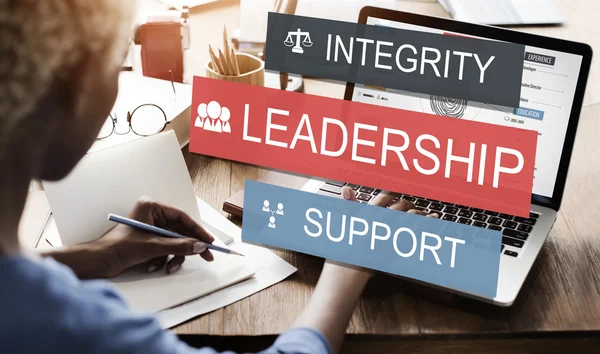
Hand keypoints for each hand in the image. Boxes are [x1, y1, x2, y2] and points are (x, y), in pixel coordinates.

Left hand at [89, 196, 214, 277]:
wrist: (98, 262)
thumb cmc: (118, 247)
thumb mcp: (153, 246)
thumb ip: (179, 246)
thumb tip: (200, 246)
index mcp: (151, 207)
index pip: (182, 217)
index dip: (197, 230)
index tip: (209, 241)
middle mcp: (152, 216)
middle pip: (180, 231)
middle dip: (188, 246)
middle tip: (206, 256)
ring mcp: (150, 229)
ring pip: (174, 243)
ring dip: (173, 256)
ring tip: (168, 267)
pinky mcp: (147, 241)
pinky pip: (165, 249)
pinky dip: (163, 259)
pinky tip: (154, 266)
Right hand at [333, 187, 439, 278]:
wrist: (353, 269)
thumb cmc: (348, 248)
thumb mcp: (347, 224)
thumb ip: (349, 205)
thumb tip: (347, 189)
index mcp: (370, 214)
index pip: (384, 197)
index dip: (392, 192)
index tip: (397, 191)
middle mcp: (384, 221)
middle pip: (401, 205)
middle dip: (407, 203)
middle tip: (409, 205)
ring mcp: (394, 233)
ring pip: (413, 215)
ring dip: (420, 212)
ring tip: (426, 212)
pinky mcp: (402, 245)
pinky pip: (419, 230)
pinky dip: (428, 222)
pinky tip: (433, 219)